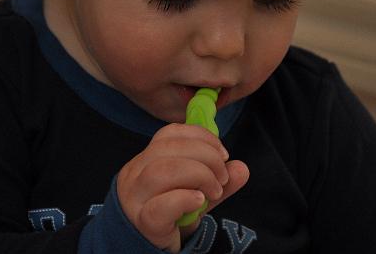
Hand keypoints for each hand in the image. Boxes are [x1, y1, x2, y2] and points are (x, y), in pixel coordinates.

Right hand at [116, 123, 249, 252]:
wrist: (152, 249)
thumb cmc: (173, 217)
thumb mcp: (198, 193)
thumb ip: (218, 180)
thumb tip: (241, 168)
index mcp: (145, 160)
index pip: (169, 134)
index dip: (201, 137)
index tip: (223, 153)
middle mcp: (133, 175)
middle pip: (167, 149)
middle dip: (206, 157)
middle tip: (222, 177)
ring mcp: (134, 199)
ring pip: (161, 171)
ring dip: (199, 175)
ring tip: (214, 191)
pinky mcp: (142, 223)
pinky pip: (161, 206)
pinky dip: (185, 198)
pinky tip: (199, 201)